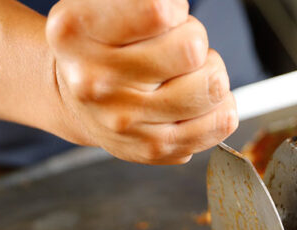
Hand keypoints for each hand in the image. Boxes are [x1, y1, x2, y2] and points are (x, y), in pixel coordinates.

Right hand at [46, 0, 236, 164]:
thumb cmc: (99, 46)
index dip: (175, 10)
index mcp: (78, 31)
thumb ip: (144, 4)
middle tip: (176, 48)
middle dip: (195, 40)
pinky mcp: (153, 148)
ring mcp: (125, 121)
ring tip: (184, 74)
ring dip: (210, 73)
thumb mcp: (102, 5)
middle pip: (192, 48)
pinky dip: (222, 105)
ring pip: (212, 86)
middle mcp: (96, 80)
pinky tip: (197, 100)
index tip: (165, 16)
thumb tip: (179, 12)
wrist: (74, 100)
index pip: (158, 12)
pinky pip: (221, 121)